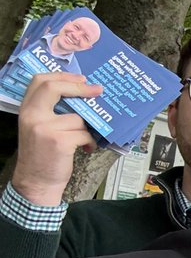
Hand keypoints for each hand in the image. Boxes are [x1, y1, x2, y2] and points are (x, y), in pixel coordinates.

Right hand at [13, 74, 101, 205]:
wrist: (36, 182)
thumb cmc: (42, 155)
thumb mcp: (39, 128)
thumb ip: (50, 111)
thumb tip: (82, 97)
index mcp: (27, 110)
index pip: (39, 81)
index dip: (62, 75)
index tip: (80, 78)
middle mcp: (32, 116)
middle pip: (54, 87)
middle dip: (78, 86)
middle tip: (97, 90)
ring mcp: (45, 128)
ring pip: (77, 117)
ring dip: (87, 129)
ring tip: (85, 139)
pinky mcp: (59, 141)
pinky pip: (84, 133)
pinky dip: (90, 141)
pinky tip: (87, 148)